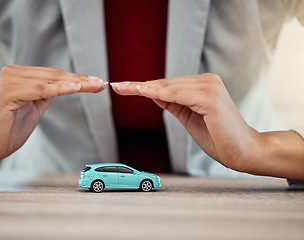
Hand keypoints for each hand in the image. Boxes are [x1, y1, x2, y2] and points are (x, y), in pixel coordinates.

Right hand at [0, 64, 106, 167]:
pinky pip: (39, 90)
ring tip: (95, 85)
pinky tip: (75, 88)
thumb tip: (66, 85)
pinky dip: (58, 89)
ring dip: (75, 83)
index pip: (55, 75)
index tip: (97, 83)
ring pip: (50, 81)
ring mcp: (9, 80)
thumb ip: (45, 95)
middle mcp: (13, 72)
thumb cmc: (8, 129)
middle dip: (81, 81)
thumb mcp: (34, 108)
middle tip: (102, 83)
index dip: (77, 79)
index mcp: (20, 75)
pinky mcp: (7, 92)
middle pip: (55, 76)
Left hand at [111, 74, 303, 178]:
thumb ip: (174, 104)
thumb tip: (154, 94)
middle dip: (138, 86)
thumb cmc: (219, 137)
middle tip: (116, 85)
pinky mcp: (210, 98)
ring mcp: (209, 87)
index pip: (167, 84)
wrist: (244, 151)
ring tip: (122, 88)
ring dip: (144, 88)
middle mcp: (207, 81)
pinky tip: (142, 92)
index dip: (144, 86)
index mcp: (203, 85)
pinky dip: (159, 93)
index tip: (123, 87)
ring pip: (168, 87)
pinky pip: (178, 95)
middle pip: (165, 83)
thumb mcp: (190, 117)